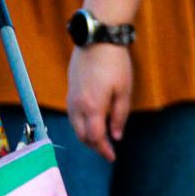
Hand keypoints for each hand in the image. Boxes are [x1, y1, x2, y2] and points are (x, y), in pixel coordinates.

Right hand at [67, 43, 131, 161]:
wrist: (96, 38)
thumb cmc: (115, 63)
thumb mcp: (124, 91)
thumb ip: (119, 116)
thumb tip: (115, 136)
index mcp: (92, 107)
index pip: (95, 137)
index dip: (103, 150)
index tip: (112, 157)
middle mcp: (77, 105)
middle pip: (82, 135)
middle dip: (94, 145)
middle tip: (107, 149)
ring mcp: (71, 97)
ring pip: (75, 126)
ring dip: (86, 135)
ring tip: (100, 137)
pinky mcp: (70, 90)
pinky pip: (72, 115)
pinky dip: (80, 124)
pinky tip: (91, 121)